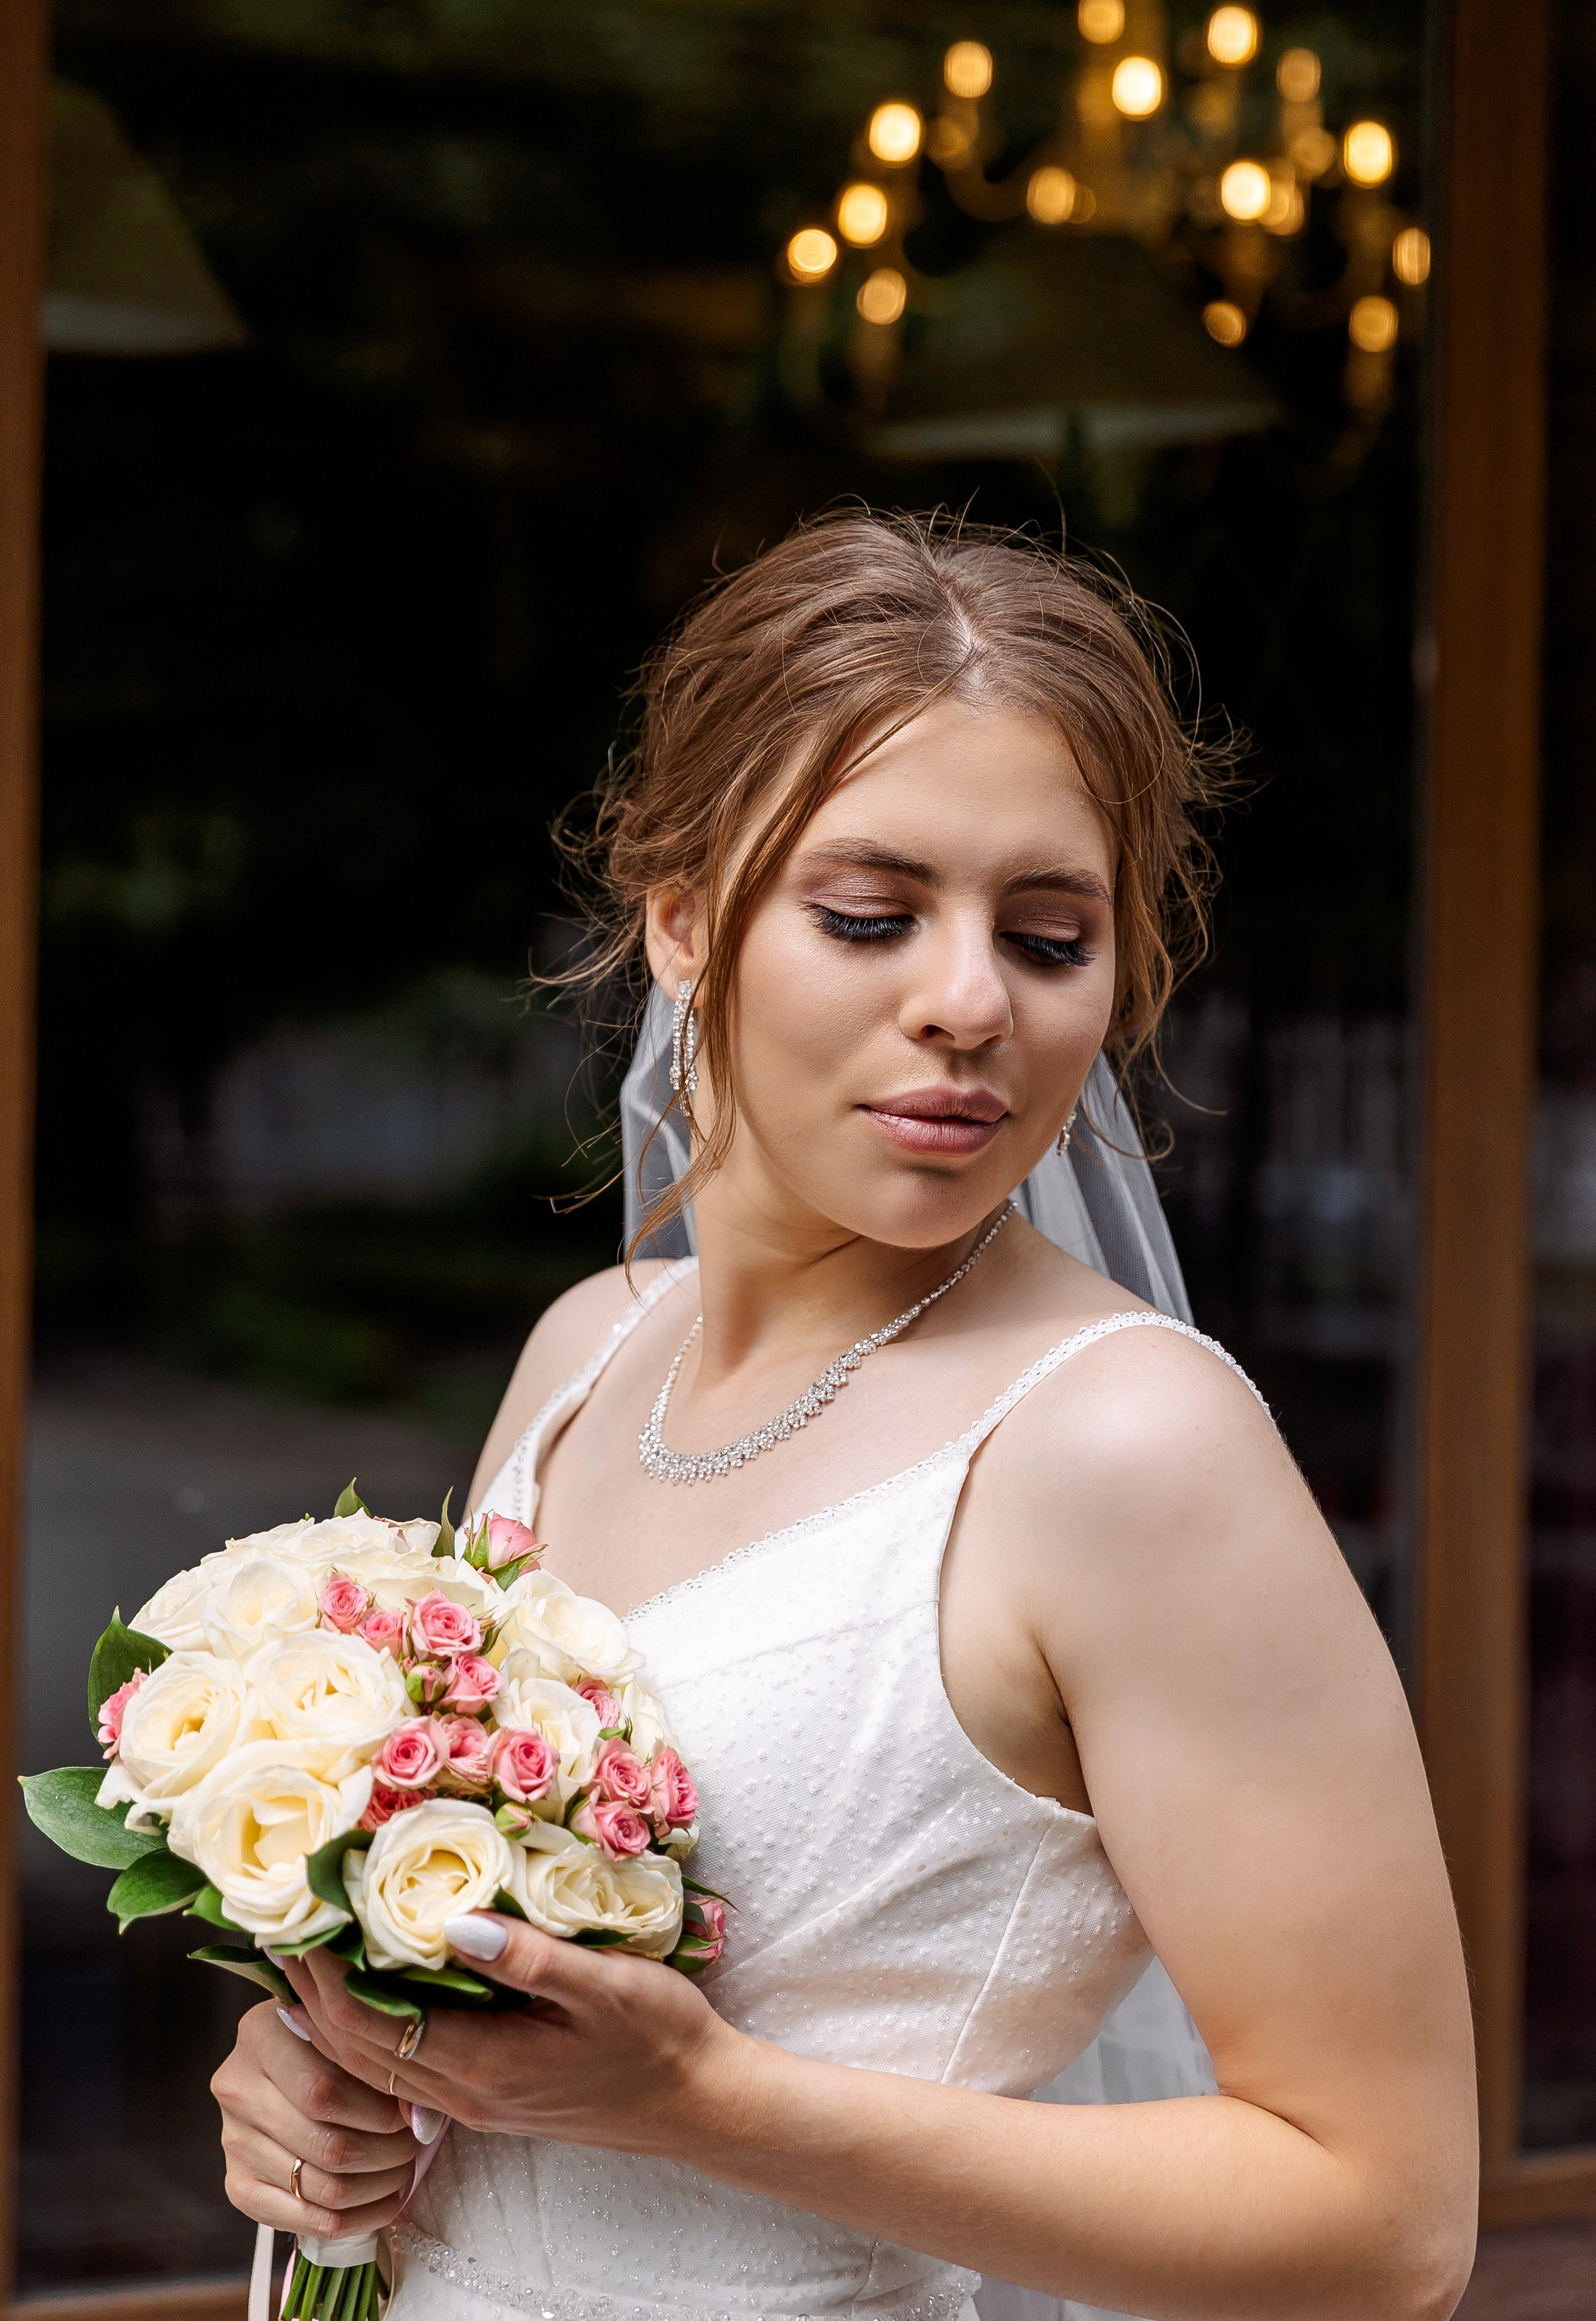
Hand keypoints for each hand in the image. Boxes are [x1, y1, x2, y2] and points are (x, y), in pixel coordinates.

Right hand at [212, 1999, 422, 2240]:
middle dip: (386, 2153)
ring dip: (377, 2186)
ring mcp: (232, 2142)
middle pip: (327, 2146)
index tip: (409, 2115)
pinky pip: (305, 2222)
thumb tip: (417, 2114)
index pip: (324, 2092)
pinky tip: (384, 2202)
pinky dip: (356, 2220)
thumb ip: (370, 2059)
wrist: (277, 2061)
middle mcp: (237, 2090)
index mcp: (260, 2035)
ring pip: (322, 2188)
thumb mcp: (341, 2026)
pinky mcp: (238, 2186)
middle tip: (414, 2146)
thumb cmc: (322, 2036)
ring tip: (403, 2170)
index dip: (377, 2113)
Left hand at [278, 1916, 746, 2153]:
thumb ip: (529, 1958)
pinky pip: (406, 2063)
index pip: (369, 2023)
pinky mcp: (489, 2094)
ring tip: (307, 1950)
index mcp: (482, 2065)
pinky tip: (373, 1987)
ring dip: (333, 2011)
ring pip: (374, 2061)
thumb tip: (453, 1921)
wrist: (697, 2102)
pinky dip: (372, 2025)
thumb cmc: (658, 2036)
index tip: (296, 1915)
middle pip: (354, 2049)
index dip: (322, 1973)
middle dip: (308, 1989)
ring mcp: (473, 2100)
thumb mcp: (604, 1986)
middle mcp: (463, 2092)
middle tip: (280, 1922)